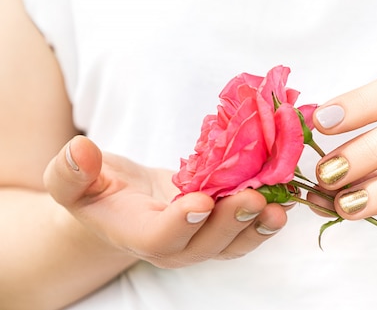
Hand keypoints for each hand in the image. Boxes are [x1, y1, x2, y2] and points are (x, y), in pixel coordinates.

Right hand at [43, 136, 286, 267]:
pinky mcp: (221, 226)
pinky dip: (266, 215)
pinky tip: (285, 196)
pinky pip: (246, 229)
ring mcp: (200, 239)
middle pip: (205, 245)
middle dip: (231, 223)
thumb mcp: (73, 181)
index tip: (200, 202)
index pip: (159, 239)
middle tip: (255, 199)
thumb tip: (81, 150)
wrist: (124, 203)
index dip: (180, 224)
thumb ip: (71, 172)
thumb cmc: (97, 190)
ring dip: (258, 226)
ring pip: (233, 243)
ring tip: (280, 207)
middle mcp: (174, 245)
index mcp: (135, 234)